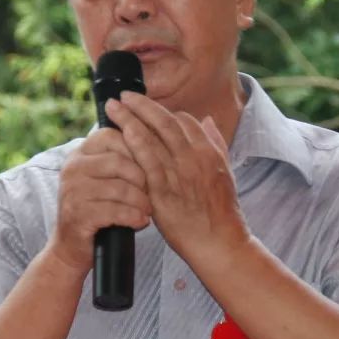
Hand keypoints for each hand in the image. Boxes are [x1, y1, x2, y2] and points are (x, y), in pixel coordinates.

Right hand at [47, 126, 152, 275]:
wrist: (74, 245)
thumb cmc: (100, 207)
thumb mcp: (107, 178)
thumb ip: (122, 158)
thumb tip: (153, 134)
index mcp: (81, 153)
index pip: (112, 136)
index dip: (137, 150)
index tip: (149, 168)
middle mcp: (73, 167)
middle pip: (119, 161)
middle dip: (142, 178)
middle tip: (152, 193)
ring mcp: (73, 191)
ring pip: (120, 187)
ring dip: (141, 201)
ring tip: (148, 210)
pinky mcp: (77, 214)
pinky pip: (115, 211)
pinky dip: (133, 217)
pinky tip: (141, 222)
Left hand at [104, 90, 250, 269]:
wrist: (219, 243)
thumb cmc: (221, 214)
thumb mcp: (225, 173)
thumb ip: (215, 144)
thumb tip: (207, 120)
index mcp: (209, 152)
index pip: (184, 121)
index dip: (163, 112)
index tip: (147, 108)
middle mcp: (195, 157)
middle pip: (165, 121)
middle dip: (142, 105)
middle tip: (124, 95)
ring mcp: (179, 172)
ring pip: (153, 135)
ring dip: (130, 117)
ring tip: (113, 107)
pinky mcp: (164, 190)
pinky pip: (146, 160)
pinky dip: (134, 142)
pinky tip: (121, 132)